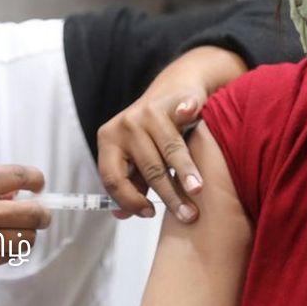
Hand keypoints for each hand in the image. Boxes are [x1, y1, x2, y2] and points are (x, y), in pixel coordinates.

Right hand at [0, 165, 50, 280]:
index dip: (36, 180)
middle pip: (34, 216)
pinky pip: (5, 255)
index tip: (37, 184)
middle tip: (38, 211)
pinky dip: (7, 247)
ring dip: (25, 232)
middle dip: (41, 213)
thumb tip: (15, 195)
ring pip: (25, 240)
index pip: (22, 177)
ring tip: (12, 226)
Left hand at [97, 46, 246, 223]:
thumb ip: (130, 184)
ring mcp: (149, 110)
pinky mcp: (173, 100)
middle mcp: (126, 125)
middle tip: (187, 214)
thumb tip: (121, 215)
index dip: (130, 200)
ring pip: (169, 148)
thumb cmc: (152, 133)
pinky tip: (188, 113)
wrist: (172, 90)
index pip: (112, 178)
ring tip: (197, 190)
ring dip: (185, 171)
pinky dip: (186, 111)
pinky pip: (181, 110)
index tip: (150, 214)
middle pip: (148, 167)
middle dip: (169, 194)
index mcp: (109, 141)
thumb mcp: (135, 159)